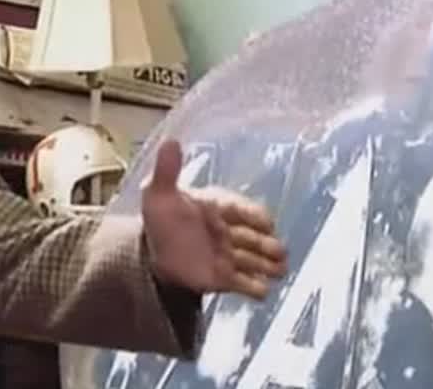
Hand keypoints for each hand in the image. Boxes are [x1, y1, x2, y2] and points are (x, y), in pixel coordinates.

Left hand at [140, 139, 286, 299]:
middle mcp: (230, 232)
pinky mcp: (226, 278)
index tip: (267, 223)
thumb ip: (167, 170)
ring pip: (255, 261)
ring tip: (280, 270)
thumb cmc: (161, 219)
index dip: (256, 216)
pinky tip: (263, 292)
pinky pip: (245, 284)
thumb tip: (170, 141)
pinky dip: (255, 288)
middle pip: (256, 239)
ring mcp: (231, 256)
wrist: (152, 253)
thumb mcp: (159, 194)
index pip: (243, 210)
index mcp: (219, 208)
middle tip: (280, 253)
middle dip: (269, 245)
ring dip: (269, 266)